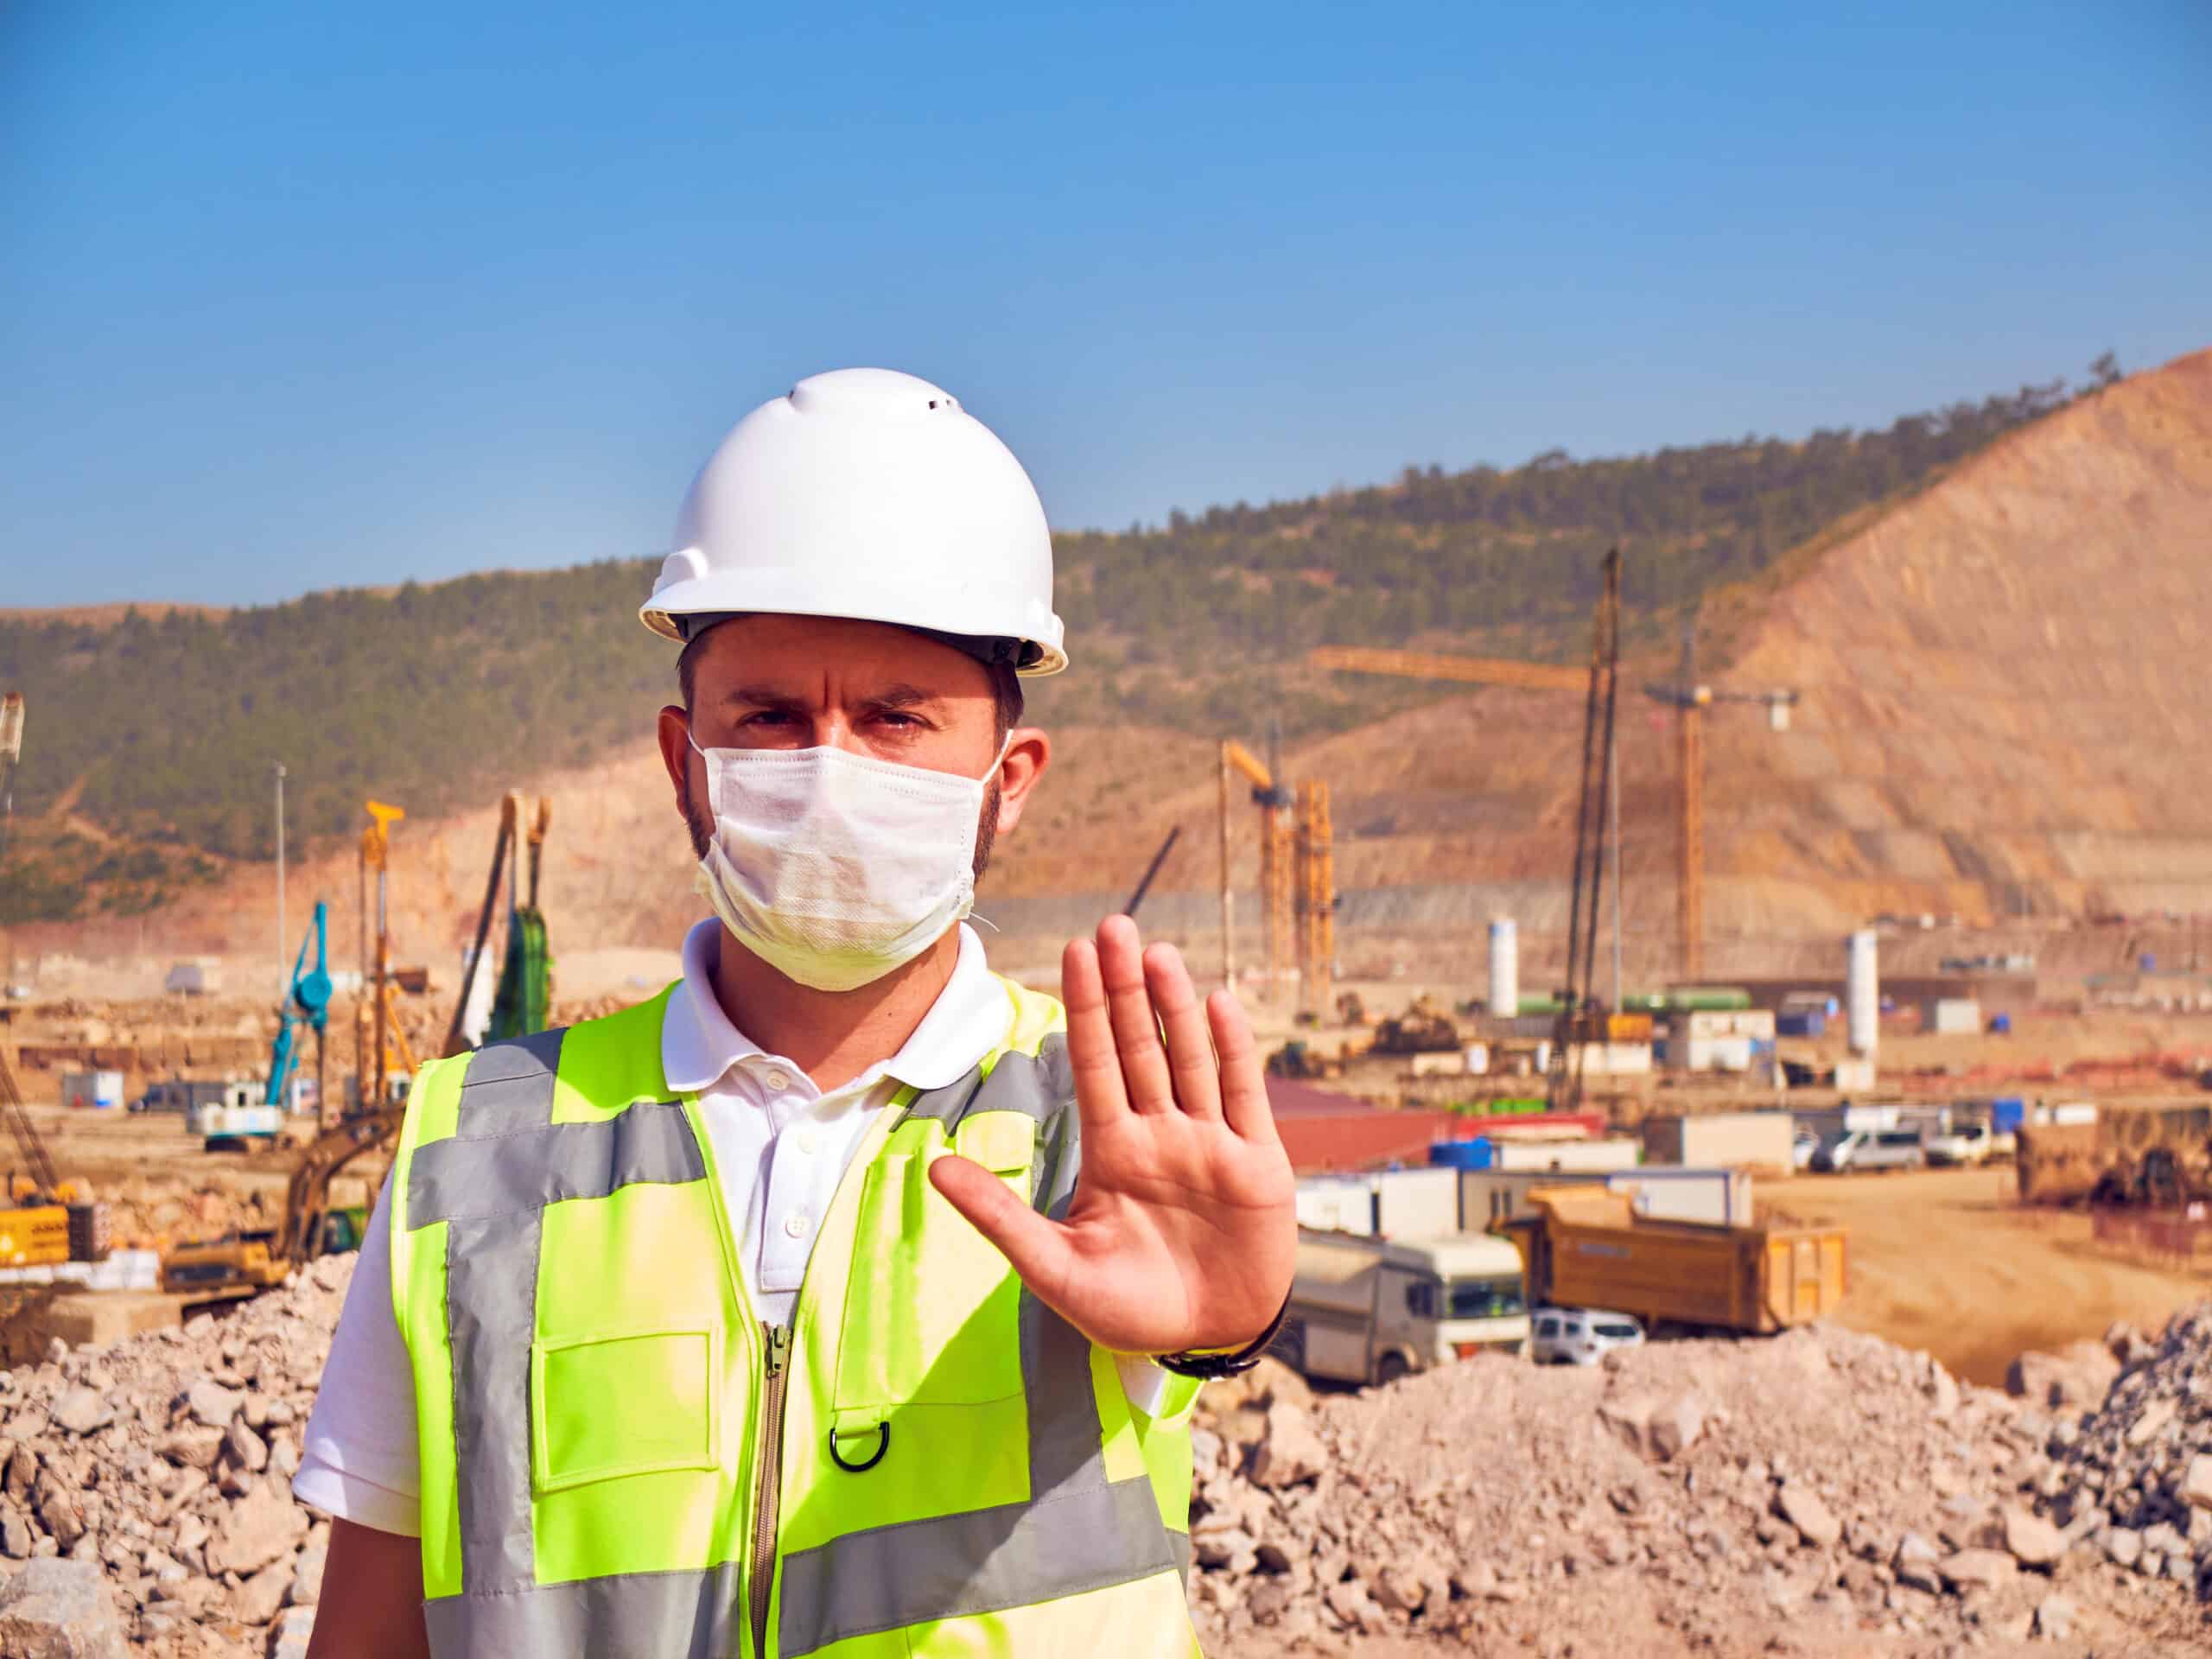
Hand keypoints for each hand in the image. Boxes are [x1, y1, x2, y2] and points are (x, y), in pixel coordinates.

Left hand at [929, 915, 1296, 1354]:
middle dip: (1125, 989)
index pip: (1094, 1064)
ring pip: (1189, 1060)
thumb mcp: (1053, 1267)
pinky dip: (1232, 1051)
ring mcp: (1209, 1143)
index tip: (1072, 951)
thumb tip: (932, 1168)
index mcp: (1112, 1151)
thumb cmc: (1127, 1309)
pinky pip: (1243, 1096)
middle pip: (1140, 1047)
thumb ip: (1000, 1216)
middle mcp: (1160, 1134)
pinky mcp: (1257, 1162)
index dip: (1084, 1008)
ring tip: (1158, 954)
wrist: (1205, 1342)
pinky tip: (1218, 1005)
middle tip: (1113, 925)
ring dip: (1174, 1008)